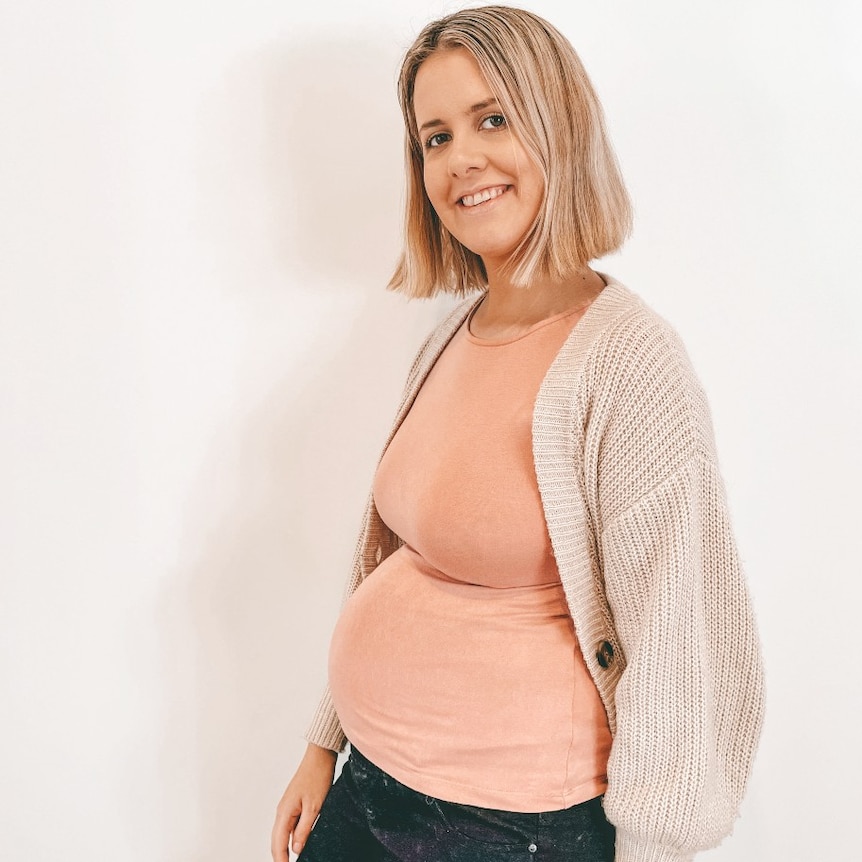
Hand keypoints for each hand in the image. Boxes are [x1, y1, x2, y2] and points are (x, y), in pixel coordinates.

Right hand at [271, 742, 337, 859]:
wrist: (319, 757)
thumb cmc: (317, 777)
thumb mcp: (314, 807)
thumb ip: (305, 829)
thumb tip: (296, 850)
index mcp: (284, 812)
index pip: (279, 844)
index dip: (280, 861)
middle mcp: (282, 811)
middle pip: (277, 841)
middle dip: (280, 857)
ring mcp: (287, 808)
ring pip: (282, 834)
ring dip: (284, 849)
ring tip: (290, 861)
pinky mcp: (294, 805)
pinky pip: (289, 826)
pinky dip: (291, 838)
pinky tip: (298, 845)